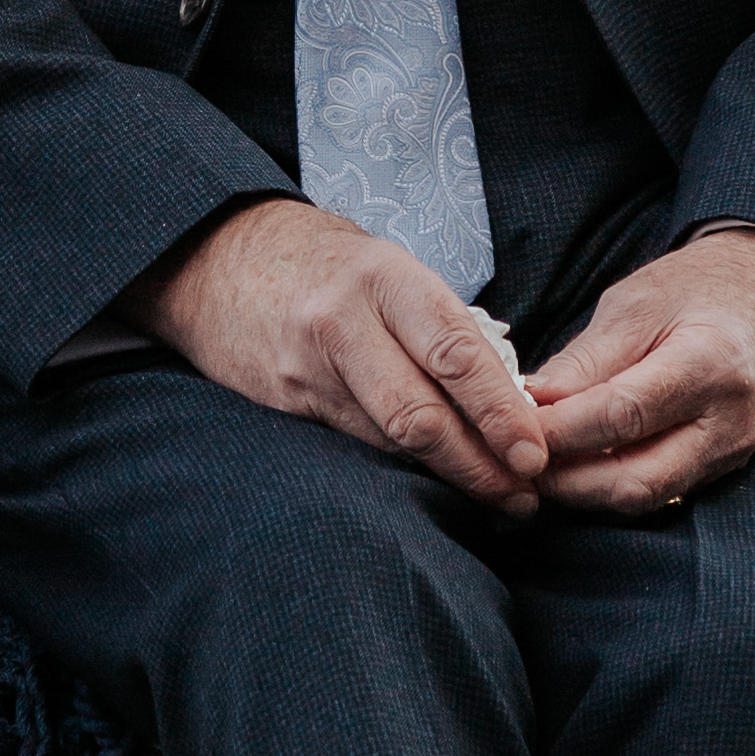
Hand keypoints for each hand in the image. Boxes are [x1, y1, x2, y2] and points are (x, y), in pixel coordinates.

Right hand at [130, 192, 548, 510]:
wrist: (218, 259)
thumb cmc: (325, 264)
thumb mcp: (386, 269)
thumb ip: (439, 327)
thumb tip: (511, 399)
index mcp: (384, 279)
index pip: (455, 354)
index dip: (501, 412)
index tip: (537, 453)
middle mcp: (343, 323)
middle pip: (422, 415)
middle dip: (481, 465)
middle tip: (524, 495)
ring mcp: (306, 369)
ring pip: (390, 442)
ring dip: (449, 476)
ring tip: (496, 495)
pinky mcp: (282, 404)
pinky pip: (354, 446)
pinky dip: (401, 468)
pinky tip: (432, 480)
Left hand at [525, 228, 754, 511]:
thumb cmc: (704, 287)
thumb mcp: (637, 302)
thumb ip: (586, 359)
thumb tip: (529, 402)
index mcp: (709, 366)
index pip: (620, 416)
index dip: (558, 429)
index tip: (510, 424)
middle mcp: (729, 423)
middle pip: (634, 480)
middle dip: (565, 479)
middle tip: (515, 458)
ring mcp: (731, 453)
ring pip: (645, 498)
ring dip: (584, 490)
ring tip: (539, 463)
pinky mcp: (724, 466)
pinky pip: (660, 491)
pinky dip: (611, 483)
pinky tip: (579, 464)